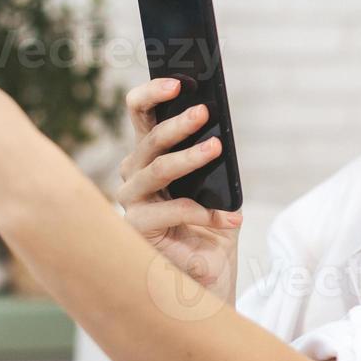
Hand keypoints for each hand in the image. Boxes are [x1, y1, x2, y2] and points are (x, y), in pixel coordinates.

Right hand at [117, 79, 242, 300]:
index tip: (179, 80)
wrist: (209, 280)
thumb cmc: (211, 229)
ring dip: (189, 157)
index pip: (139, 113)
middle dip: (177, 123)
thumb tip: (215, 125)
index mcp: (150, 155)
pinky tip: (229, 219)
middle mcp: (133, 176)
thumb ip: (211, 158)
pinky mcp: (135, 231)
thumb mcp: (217, 187)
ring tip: (216, 148)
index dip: (152, 93)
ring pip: (156, 169)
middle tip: (204, 112)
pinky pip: (169, 211)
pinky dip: (204, 213)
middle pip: (148, 140)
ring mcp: (131, 203)